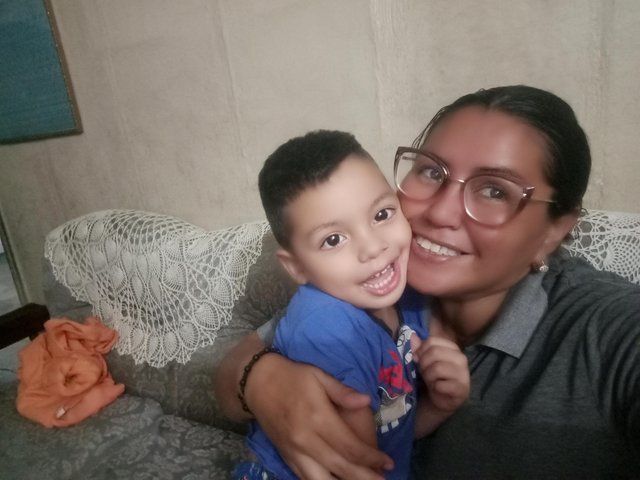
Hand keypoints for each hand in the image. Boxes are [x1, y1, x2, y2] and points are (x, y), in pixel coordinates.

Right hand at [245, 354, 393, 478]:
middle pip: (340, 467)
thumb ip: (342, 391)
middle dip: (364, 477)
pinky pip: (305, 478)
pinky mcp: (286, 456)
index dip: (371, 458)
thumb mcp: (318, 375)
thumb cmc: (292, 376)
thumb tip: (366, 401)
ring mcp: (294, 451)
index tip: (388, 462)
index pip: (349, 446)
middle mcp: (306, 440)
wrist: (256, 383)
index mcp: (317, 418)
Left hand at [414, 336, 469, 412]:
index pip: (432, 341)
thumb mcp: (425, 361)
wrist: (442, 398)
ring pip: (437, 368)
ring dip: (428, 376)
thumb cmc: (434, 377)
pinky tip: (437, 389)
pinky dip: (434, 387)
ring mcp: (463, 373)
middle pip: (434, 352)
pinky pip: (440, 384)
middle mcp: (461, 358)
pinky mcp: (461, 388)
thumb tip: (412, 336)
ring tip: (430, 381)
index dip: (420, 351)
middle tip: (423, 372)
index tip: (418, 359)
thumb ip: (419, 349)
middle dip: (423, 364)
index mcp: (453, 348)